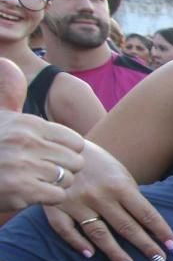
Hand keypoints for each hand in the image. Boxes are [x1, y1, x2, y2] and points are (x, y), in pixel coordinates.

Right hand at [0, 59, 85, 211]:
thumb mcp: (1, 119)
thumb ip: (9, 95)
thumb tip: (7, 63)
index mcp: (28, 123)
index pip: (76, 141)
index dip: (67, 152)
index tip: (50, 156)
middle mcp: (27, 141)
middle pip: (76, 161)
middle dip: (64, 169)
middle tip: (43, 172)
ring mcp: (24, 165)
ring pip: (68, 178)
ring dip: (55, 184)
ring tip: (35, 181)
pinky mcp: (22, 189)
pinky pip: (58, 195)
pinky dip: (48, 198)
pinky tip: (31, 193)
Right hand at [44, 141, 172, 260]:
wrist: (59, 147)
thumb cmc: (97, 162)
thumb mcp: (119, 172)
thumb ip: (130, 195)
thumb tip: (146, 220)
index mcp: (120, 185)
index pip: (146, 213)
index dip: (160, 231)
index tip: (172, 246)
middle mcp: (100, 196)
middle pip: (127, 227)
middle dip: (146, 246)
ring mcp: (76, 202)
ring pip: (99, 233)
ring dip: (115, 252)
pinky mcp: (55, 207)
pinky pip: (66, 230)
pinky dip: (77, 243)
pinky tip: (89, 255)